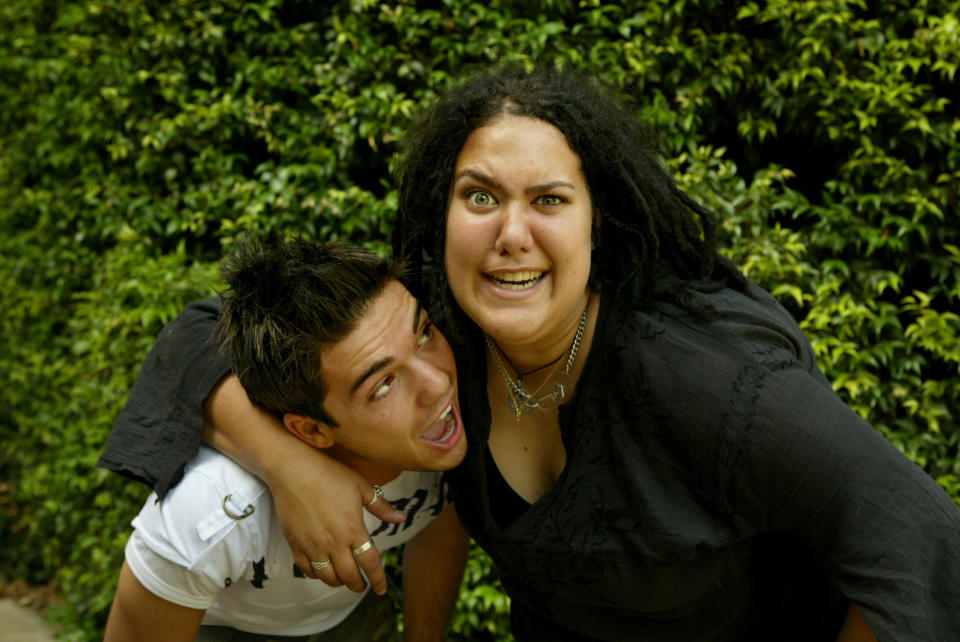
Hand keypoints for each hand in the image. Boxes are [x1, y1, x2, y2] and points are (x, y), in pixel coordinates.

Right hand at [202, 375, 405, 594]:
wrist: (292, 469)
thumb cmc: (329, 474)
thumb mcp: (361, 487)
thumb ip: (381, 507)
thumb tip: (401, 518)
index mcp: (352, 529)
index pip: (370, 563)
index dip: (378, 579)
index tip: (382, 589)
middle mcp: (333, 542)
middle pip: (349, 576)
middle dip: (359, 586)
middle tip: (363, 587)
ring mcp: (312, 546)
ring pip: (327, 578)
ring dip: (339, 583)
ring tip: (344, 579)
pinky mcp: (295, 544)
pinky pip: (307, 570)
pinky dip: (317, 575)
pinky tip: (323, 570)